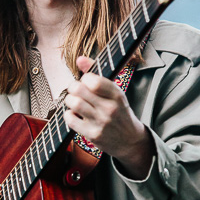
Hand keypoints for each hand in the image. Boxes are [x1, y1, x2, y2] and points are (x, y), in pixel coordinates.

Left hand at [64, 56, 154, 179]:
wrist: (131, 141)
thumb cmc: (119, 112)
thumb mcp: (114, 93)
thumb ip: (96, 74)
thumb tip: (79, 58)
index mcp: (117, 94)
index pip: (93, 80)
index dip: (84, 78)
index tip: (86, 82)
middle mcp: (110, 108)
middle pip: (79, 90)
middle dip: (72, 87)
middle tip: (75, 90)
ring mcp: (101, 122)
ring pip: (75, 103)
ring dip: (69, 100)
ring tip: (74, 101)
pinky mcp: (93, 135)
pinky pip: (71, 120)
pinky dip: (69, 114)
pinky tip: (74, 114)